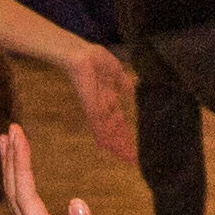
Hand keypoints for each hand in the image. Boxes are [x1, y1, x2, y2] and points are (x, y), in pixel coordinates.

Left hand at [0, 126, 147, 214]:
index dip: (21, 167)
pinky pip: (29, 203)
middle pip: (15, 196)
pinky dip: (23, 180)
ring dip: (12, 169)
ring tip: (8, 141)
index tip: (20, 138)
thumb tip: (76, 203)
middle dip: (12, 161)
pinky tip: (24, 169)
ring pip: (18, 199)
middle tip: (12, 129)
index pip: (26, 199)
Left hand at [62, 44, 140, 164]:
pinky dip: (105, 137)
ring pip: (108, 132)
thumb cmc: (95, 59)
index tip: (132, 145)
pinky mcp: (91, 107)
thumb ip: (123, 82)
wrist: (81, 54)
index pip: (118, 121)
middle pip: (114, 131)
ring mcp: (96, 109)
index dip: (125, 134)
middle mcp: (102, 108)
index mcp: (109, 99)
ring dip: (117, 145)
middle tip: (133, 160)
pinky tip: (110, 148)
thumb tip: (132, 88)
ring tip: (127, 158)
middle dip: (123, 144)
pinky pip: (99, 125)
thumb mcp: (116, 71)